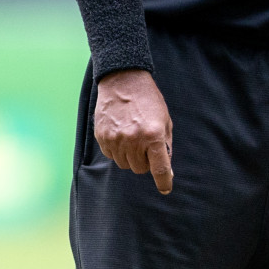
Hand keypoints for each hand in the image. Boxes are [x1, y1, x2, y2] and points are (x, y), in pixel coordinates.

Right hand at [94, 69, 174, 193]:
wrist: (123, 80)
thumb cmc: (148, 100)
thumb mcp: (164, 120)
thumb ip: (166, 146)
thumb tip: (167, 172)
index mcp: (153, 135)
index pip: (159, 168)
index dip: (164, 181)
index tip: (166, 189)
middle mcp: (133, 140)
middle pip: (140, 169)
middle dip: (145, 161)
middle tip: (145, 143)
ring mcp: (116, 139)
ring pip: (125, 164)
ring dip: (130, 156)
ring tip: (132, 135)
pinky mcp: (102, 137)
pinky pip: (111, 155)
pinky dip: (117, 150)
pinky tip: (120, 132)